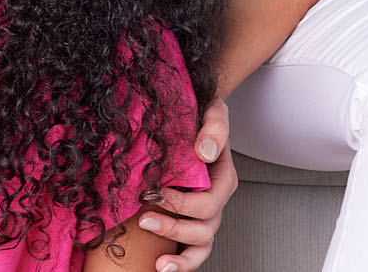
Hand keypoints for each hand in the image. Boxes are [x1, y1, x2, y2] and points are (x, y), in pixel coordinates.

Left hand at [138, 100, 236, 271]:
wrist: (194, 116)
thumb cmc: (203, 114)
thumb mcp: (214, 111)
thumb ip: (215, 128)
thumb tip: (204, 153)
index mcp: (223, 178)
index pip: (210, 201)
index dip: (184, 203)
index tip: (158, 193)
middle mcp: (216, 201)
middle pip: (203, 226)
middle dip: (173, 225)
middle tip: (144, 217)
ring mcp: (205, 214)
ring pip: (200, 244)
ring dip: (178, 252)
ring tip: (156, 257)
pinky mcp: (190, 221)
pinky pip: (193, 250)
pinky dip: (181, 262)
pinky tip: (161, 266)